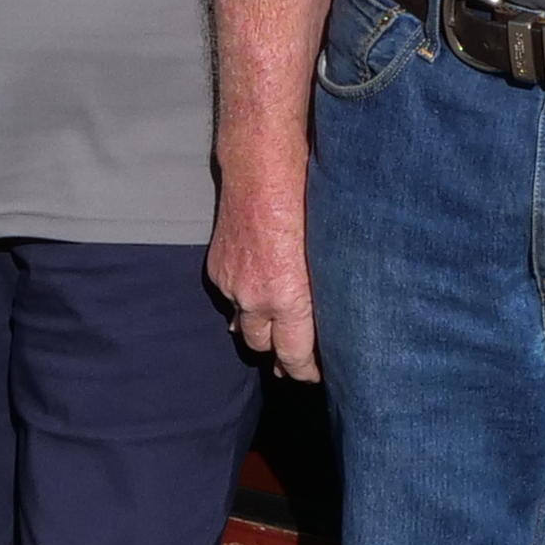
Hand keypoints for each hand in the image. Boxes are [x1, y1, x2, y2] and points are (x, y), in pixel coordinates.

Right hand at [210, 172, 316, 382]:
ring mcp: (231, 284)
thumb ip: (321, 291)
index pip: (294, 354)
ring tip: (274, 331)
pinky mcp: (216, 268)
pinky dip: (242, 301)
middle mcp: (255, 299)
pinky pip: (229, 299)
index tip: (315, 375)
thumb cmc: (306, 202)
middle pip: (262, 347)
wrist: (261, 169)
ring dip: (258, 327)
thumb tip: (327, 314)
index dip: (304, 371)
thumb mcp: (326, 253)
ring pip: (242, 324)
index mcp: (288, 298)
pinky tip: (255, 295)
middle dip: (279, 355)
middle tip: (296, 359)